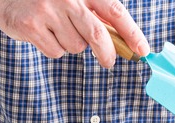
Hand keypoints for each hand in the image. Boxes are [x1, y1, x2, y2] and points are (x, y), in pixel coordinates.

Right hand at [0, 0, 149, 67]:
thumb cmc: (48, 3)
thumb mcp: (75, 2)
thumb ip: (96, 17)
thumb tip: (124, 43)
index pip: (115, 11)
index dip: (132, 33)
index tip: (142, 51)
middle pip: (97, 35)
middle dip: (107, 54)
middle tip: (108, 63)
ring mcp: (48, 11)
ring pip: (75, 46)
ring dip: (72, 47)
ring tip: (58, 32)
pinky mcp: (32, 26)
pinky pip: (56, 51)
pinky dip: (54, 50)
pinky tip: (44, 36)